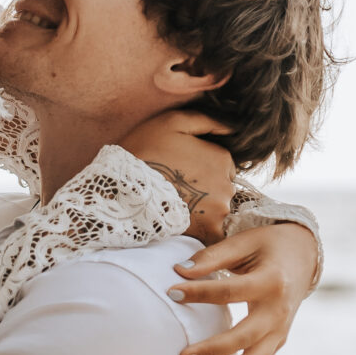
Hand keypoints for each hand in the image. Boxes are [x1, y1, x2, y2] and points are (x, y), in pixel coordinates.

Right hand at [118, 108, 236, 241]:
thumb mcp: (174, 121)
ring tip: (179, 205)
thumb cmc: (145, 149)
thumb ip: (207, 121)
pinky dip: (207, 230)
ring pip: (219, 209)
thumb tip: (232, 127)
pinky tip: (189, 224)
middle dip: (207, 188)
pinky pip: (218, 233)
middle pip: (224, 188)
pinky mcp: (208, 230)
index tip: (185, 171)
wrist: (123, 187)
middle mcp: (227, 185)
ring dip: (205, 209)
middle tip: (180, 188)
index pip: (224, 165)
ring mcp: (219, 210)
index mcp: (222, 158)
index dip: (205, 167)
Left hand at [166, 217, 318, 354]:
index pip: (230, 291)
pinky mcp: (278, 342)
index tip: (171, 292)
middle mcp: (279, 311)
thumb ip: (212, 257)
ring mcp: (280, 331)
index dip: (200, 292)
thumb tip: (178, 271)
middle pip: (245, 338)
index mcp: (271, 281)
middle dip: (213, 350)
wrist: (303, 256)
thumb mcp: (244, 242)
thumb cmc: (267, 245)